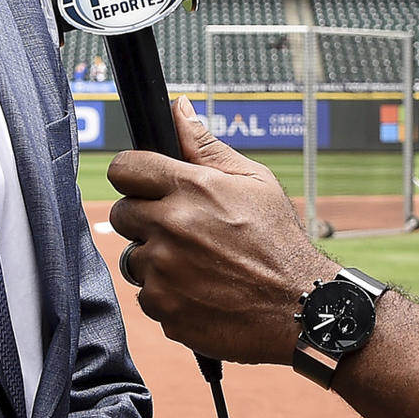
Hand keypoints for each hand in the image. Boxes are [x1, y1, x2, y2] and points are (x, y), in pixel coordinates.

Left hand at [107, 98, 336, 363]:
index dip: (134, 175)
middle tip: (180, 229)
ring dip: (155, 260)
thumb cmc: (279, 242)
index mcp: (190, 189)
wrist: (298, 307)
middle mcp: (171, 227)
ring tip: (196, 264)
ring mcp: (164, 271)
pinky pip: (146, 296)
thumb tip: (179, 110)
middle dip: (144, 219)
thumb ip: (206, 146)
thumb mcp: (254, 181)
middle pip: (121, 214)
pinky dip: (167, 295)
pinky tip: (200, 291)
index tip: (145, 185)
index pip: (124, 168)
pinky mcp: (163, 308)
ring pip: (133, 258)